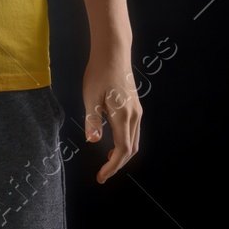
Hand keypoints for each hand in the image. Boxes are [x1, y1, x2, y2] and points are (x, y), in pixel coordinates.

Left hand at [81, 49, 141, 182]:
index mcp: (123, 115)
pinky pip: (134, 131)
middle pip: (131, 149)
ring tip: (106, 161)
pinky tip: (113, 141)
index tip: (101, 176)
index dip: (112, 166)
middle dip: (117, 164)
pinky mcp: (135, 106)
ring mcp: (137, 111)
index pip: (122, 150)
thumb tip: (93, 140)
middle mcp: (134, 115)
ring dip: (122, 154)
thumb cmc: (99, 71)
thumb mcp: (90, 96)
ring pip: (134, 141)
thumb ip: (92, 120)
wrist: (113, 52)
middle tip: (103, 173)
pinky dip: (126, 143)